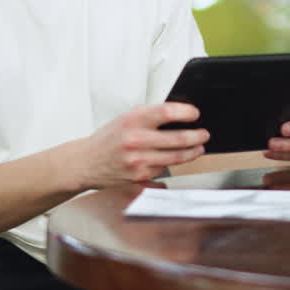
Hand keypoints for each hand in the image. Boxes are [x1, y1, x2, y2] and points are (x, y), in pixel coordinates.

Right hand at [76, 102, 209, 187]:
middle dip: (197, 136)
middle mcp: (135, 140)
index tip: (195, 114)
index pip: (167, 112)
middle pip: (177, 139)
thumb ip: (150, 116)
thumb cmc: (108, 139)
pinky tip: (175, 158)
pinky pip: (164, 170)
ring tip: (198, 147)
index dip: (186, 113)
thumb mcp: (126, 118)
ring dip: (192, 152)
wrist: (86, 162)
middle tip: (204, 134)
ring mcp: (138, 160)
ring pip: (176, 157)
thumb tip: (180, 115)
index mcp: (133, 120)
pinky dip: (172, 164)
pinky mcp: (140, 176)